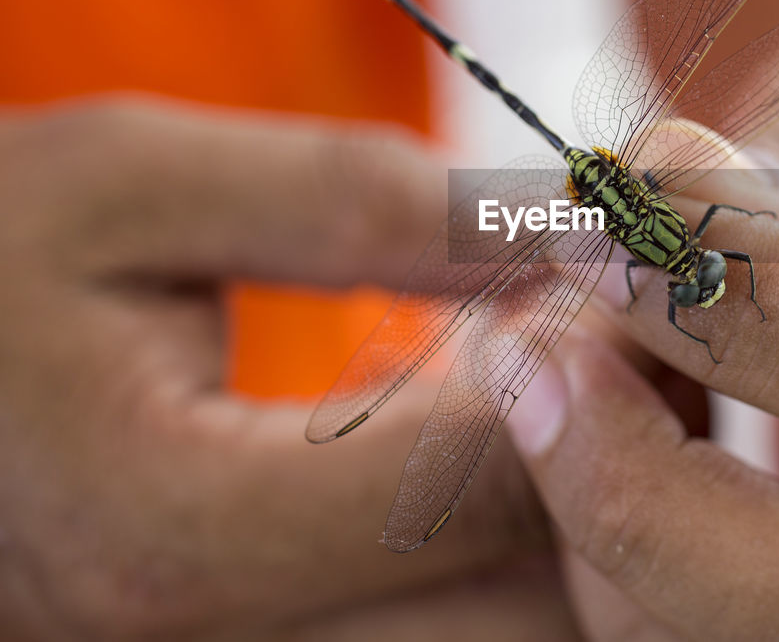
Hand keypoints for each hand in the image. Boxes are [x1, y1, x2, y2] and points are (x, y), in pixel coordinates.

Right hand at [0, 98, 576, 639]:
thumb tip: (559, 221)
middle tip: (642, 337)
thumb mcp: (134, 184)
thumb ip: (357, 203)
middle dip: (627, 469)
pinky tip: (515, 436)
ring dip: (589, 522)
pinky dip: (515, 546)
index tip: (624, 267)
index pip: (497, 482)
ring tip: (590, 379)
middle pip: (535, 611)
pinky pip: (454, 630)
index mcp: (185, 533)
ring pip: (513, 640)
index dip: (602, 367)